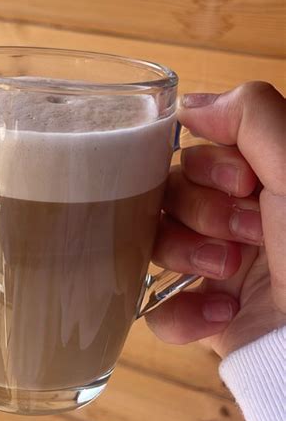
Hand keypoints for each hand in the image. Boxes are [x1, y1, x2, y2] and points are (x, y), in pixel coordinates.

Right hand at [147, 82, 285, 357]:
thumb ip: (251, 114)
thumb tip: (188, 104)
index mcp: (263, 180)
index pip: (197, 150)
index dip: (209, 166)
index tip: (246, 185)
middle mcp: (240, 218)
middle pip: (170, 194)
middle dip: (202, 213)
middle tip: (248, 234)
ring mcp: (221, 268)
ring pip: (158, 244)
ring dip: (186, 255)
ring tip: (229, 273)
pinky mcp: (208, 316)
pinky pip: (159, 306)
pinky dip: (180, 312)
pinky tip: (221, 314)